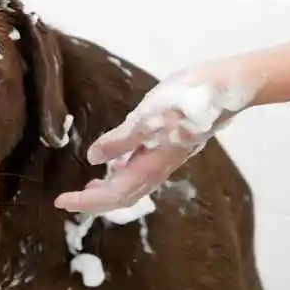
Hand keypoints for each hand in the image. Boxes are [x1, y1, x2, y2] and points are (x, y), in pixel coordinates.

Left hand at [54, 60, 261, 213]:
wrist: (229, 87)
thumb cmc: (189, 97)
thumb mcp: (149, 116)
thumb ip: (122, 139)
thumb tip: (93, 159)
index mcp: (151, 164)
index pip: (114, 195)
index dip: (86, 202)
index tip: (60, 202)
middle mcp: (158, 166)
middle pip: (123, 197)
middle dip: (94, 202)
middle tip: (66, 200)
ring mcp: (166, 158)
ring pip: (133, 185)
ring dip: (108, 191)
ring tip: (87, 188)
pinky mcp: (171, 145)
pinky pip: (141, 170)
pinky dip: (122, 174)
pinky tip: (116, 164)